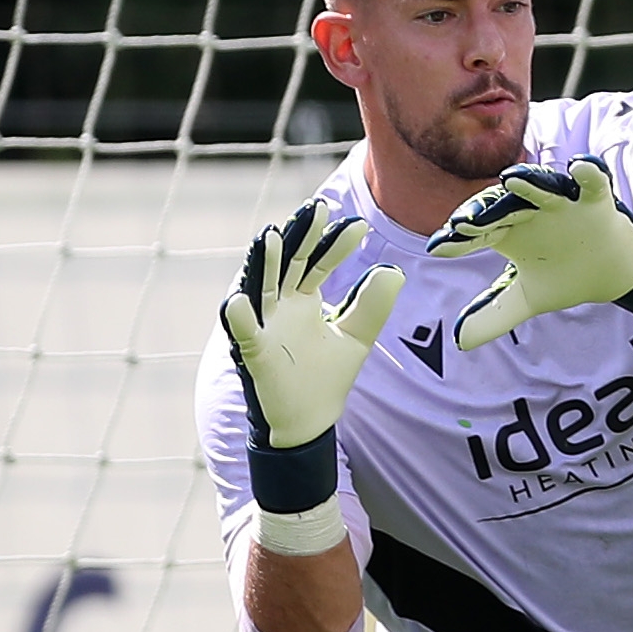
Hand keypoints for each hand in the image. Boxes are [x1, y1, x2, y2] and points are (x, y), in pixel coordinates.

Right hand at [219, 202, 402, 531]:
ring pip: (261, 288)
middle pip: (290, 263)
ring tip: (270, 235)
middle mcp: (281, 307)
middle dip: (301, 237)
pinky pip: (243, 333)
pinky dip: (239, 317)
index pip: (320, 263)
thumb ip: (371, 307)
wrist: (307, 423)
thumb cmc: (325, 379)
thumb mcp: (356, 339)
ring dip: (264, 262)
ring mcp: (265, 327)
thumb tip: (393, 271)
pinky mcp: (253, 354)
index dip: (336, 244)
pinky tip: (238, 299)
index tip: (358, 226)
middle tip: (317, 208)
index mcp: (304, 300)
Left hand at [427, 154, 632, 350]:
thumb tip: (460, 341)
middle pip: (501, 206)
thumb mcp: (527, 299)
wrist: (611, 272)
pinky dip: (589, 173)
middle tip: (463, 222)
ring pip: (541, 188)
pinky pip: (593, 182)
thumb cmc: (564, 275)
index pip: (476, 232)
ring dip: (528, 182)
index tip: (438, 248)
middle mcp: (530, 211)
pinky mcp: (595, 201)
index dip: (457, 239)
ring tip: (510, 179)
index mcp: (508, 230)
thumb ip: (495, 316)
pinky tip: (579, 166)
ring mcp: (562, 203)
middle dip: (483, 211)